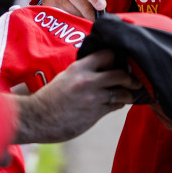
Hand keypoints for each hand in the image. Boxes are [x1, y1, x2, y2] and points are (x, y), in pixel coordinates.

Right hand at [13, 50, 140, 143]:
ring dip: (128, 93)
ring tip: (129, 93)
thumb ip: (84, 71)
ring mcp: (92, 97)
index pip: (107, 55)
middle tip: (134, 80)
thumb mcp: (65, 76)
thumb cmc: (50, 97)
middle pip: (120, 73)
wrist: (37, 117)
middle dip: (130, 77)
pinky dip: (120, 103)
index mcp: (79, 67)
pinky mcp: (95, 113)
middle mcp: (87, 80)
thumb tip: (102, 68)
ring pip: (122, 92)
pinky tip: (119, 103)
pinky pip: (116, 105)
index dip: (116, 58)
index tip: (120, 62)